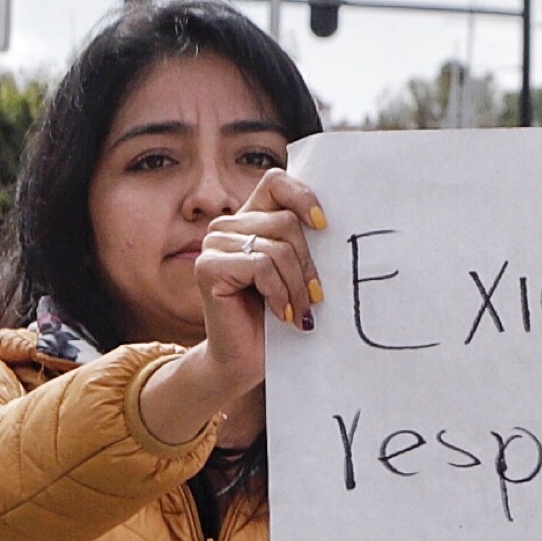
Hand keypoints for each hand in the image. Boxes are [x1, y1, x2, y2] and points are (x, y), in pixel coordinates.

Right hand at [141, 167, 324, 445]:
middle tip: (314, 297)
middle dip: (308, 265)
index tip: (324, 226)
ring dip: (297, 286)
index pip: (275, 182)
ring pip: (277, 247)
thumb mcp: (297, 273)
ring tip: (298, 311)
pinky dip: (279, 294)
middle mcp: (229, 226)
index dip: (302, 196)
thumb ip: (304, 244)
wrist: (247, 358)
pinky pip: (260, 266)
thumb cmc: (278, 316)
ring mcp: (214, 244)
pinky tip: (280, 313)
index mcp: (251, 219)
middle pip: (285, 222)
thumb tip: (333, 223)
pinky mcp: (208, 267)